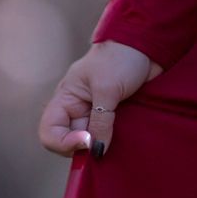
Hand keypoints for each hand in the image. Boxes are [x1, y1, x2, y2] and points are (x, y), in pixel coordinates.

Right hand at [39, 41, 162, 159]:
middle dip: (83, 147)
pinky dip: (112, 143)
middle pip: (68, 142)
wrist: (147, 46)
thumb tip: (96, 151)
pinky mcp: (113, 118)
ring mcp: (95, 115)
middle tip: (103, 144)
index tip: (87, 141)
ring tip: (115, 140)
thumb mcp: (107, 89)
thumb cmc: (121, 59)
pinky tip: (122, 141)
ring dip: (100, 146)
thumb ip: (101, 121)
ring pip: (90, 143)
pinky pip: (106, 138)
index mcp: (66, 99)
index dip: (63, 143)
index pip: (49, 131)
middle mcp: (76, 110)